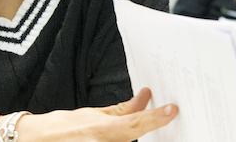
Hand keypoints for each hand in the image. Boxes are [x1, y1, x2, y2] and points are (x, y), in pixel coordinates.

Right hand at [15, 88, 177, 141]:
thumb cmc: (63, 128)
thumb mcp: (94, 114)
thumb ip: (122, 109)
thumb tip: (145, 97)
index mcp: (102, 130)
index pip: (136, 123)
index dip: (156, 117)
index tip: (172, 110)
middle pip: (136, 137)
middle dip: (148, 126)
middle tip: (162, 115)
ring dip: (133, 133)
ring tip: (135, 123)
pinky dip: (123, 141)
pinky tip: (122, 132)